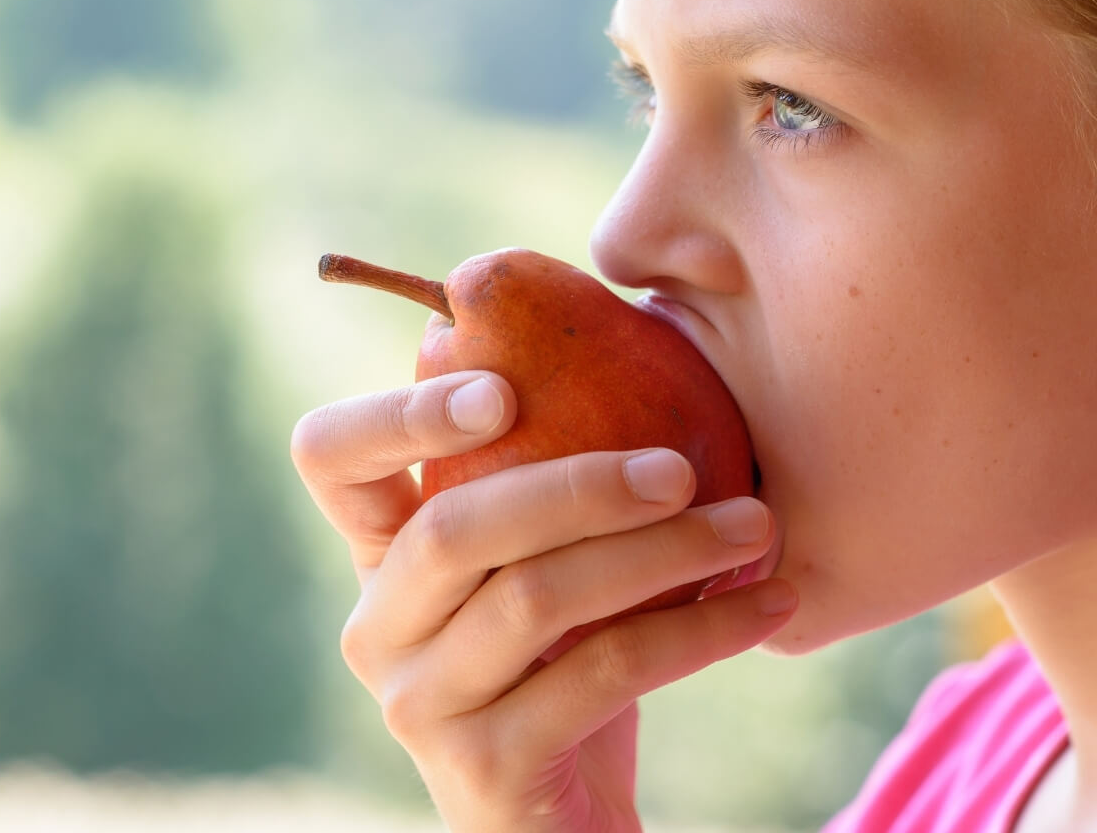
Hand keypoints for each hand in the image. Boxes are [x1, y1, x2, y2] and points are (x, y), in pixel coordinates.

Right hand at [289, 370, 794, 831]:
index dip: (399, 412)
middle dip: (581, 482)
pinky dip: (696, 631)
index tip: (503, 386)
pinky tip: (769, 605)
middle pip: (456, 525)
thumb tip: (574, 315)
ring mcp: (417, 704)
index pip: (328, 457)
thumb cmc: (570, 661)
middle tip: (687, 465)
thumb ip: (543, 459)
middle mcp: (375, 625)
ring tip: (756, 527)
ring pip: (535, 600)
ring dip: (661, 553)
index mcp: (379, 553)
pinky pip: (598, 677)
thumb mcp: (548, 559)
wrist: (573, 823)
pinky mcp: (481, 770)